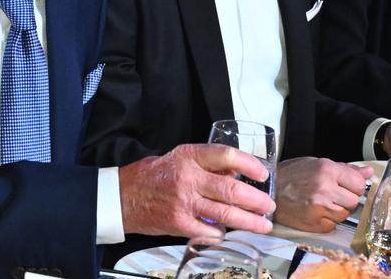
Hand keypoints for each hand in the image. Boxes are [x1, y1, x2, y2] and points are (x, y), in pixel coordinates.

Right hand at [118, 143, 274, 238]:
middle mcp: (188, 178)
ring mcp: (184, 203)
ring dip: (249, 221)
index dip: (249, 164)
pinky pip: (210, 231)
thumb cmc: (151, 176)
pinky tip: (227, 234)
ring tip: (263, 225)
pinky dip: (222, 234)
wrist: (121, 197)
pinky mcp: (179, 224)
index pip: (226, 156)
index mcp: (189, 156)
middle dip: (256, 200)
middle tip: (269, 207)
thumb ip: (206, 165)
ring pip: (226, 214)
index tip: (263, 173)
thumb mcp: (178, 159)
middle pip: (232, 189)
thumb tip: (236, 174)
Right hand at [273, 157, 371, 232]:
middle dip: (345, 199)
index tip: (346, 186)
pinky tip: (315, 211)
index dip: (354, 186)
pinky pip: (333, 225)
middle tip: (331, 194)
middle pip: (353, 201)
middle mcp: (325, 188)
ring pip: (344, 214)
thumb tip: (368, 172)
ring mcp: (319, 207)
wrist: (268, 190)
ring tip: (321, 203)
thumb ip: (345, 169)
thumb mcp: (316, 164)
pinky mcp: (314, 223)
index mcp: (327, 170)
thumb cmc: (290, 175)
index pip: (359, 184)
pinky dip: (327, 220)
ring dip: (337, 210)